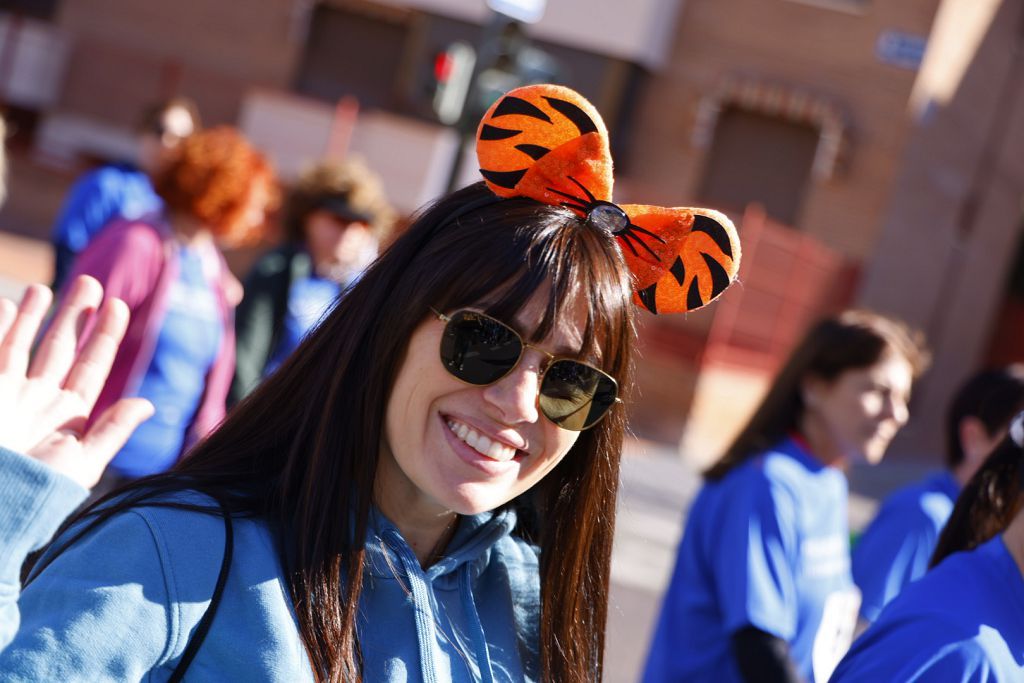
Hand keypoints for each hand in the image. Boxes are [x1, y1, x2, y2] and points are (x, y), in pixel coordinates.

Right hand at [0, 276, 153, 487]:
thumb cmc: (40, 492)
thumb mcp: (83, 462)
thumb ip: (113, 430)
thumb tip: (148, 403)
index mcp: (72, 415)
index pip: (93, 365)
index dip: (105, 336)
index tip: (119, 305)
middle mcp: (42, 401)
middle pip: (62, 348)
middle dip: (75, 316)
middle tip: (90, 282)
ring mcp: (12, 396)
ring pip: (26, 345)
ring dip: (37, 316)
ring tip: (46, 287)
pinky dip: (3, 328)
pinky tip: (10, 304)